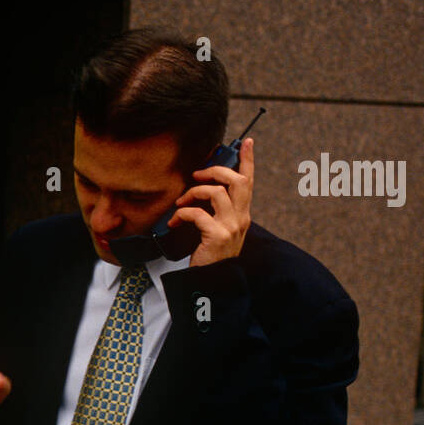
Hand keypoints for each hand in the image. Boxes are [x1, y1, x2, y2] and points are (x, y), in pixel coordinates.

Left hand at [168, 137, 253, 266]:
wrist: (212, 282)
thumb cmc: (210, 255)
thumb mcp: (218, 230)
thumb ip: (216, 211)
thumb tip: (201, 189)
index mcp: (242, 214)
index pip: (249, 182)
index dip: (248, 160)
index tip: (247, 142)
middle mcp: (241, 218)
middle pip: (237, 180)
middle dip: (216, 170)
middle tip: (198, 175)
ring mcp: (231, 226)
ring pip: (217, 193)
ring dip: (194, 192)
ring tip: (181, 201)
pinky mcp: (217, 235)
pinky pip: (198, 213)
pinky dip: (183, 213)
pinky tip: (175, 221)